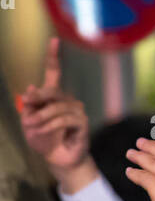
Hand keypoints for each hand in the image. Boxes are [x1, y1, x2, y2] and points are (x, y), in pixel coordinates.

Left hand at [19, 39, 96, 191]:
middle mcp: (67, 100)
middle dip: (38, 98)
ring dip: (41, 118)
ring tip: (32, 127)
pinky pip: (64, 119)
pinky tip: (44, 131)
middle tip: (26, 108)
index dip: (53, 56)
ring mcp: (76, 111)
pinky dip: (51, 125)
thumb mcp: (29, 121)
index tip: (54, 41)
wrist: (57, 159)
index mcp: (54, 96)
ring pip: (57, 108)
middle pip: (53, 90)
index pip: (54, 72)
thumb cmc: (44, 139)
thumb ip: (29, 105)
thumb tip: (31, 87)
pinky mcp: (82, 123)